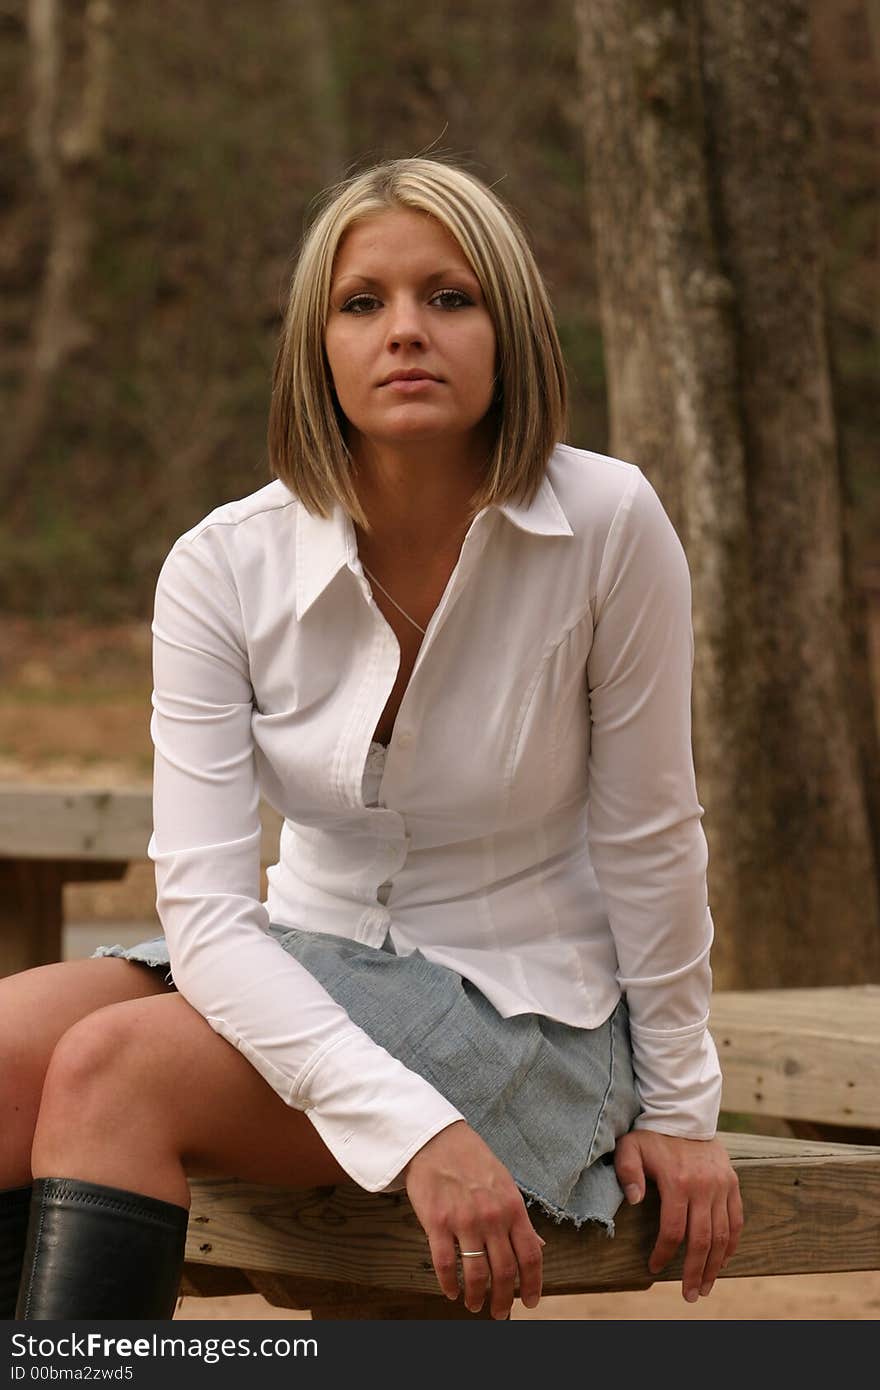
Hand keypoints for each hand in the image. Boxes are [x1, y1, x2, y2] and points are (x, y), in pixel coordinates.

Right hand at [403, 1119, 544, 1318]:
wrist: (437, 1140)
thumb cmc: (473, 1161)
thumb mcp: (505, 1185)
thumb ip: (519, 1218)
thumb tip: (538, 1247)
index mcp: (513, 1208)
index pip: (531, 1256)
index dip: (532, 1285)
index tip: (529, 1302)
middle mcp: (492, 1217)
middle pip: (504, 1271)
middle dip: (503, 1300)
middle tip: (499, 1313)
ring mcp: (464, 1220)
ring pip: (476, 1273)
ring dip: (477, 1296)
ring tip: (474, 1305)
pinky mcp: (437, 1222)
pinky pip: (445, 1263)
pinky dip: (449, 1284)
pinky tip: (451, 1291)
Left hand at [614, 1130, 742, 1301]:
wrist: (684, 1115)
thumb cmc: (651, 1136)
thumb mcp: (631, 1148)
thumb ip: (628, 1173)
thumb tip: (634, 1201)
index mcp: (677, 1181)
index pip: (674, 1230)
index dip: (664, 1253)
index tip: (654, 1268)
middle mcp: (704, 1187)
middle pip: (702, 1239)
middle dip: (695, 1271)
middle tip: (690, 1295)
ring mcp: (722, 1186)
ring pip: (722, 1235)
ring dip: (715, 1265)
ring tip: (706, 1286)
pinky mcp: (733, 1183)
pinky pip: (736, 1220)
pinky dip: (731, 1244)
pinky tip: (722, 1261)